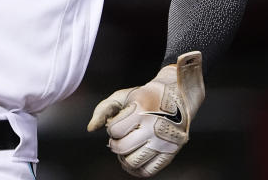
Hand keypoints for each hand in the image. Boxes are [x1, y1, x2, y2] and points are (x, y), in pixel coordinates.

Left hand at [87, 51, 204, 176]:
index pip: (114, 130)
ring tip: (125, 150)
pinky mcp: (170, 153)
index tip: (117, 124)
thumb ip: (103, 109)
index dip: (111, 128)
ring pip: (133, 162)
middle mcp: (153, 127)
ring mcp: (162, 142)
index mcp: (140, 111)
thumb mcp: (123, 96)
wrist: (177, 97)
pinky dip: (135, 170)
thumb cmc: (145, 97)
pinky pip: (147, 171)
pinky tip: (132, 160)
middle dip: (115, 144)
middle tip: (118, 139)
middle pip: (122, 148)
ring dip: (123, 158)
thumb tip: (90, 129)